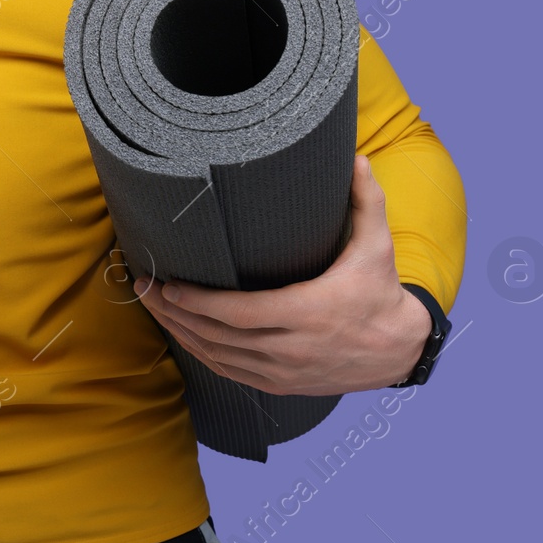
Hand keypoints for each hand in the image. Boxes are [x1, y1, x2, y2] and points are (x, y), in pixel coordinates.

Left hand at [133, 155, 431, 395]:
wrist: (399, 350)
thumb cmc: (379, 291)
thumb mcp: (377, 245)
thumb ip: (366, 199)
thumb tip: (355, 156)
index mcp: (309, 313)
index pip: (241, 314)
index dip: (199, 303)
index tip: (169, 285)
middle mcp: (293, 349)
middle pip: (218, 336)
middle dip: (174, 313)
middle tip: (143, 288)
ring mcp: (284, 373)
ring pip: (217, 357)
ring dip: (179, 333)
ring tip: (151, 306)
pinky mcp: (281, 386)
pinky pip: (229, 373)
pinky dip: (200, 354)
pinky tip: (180, 334)